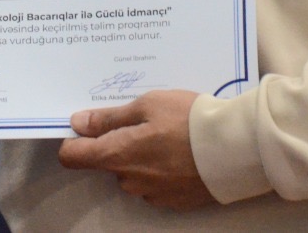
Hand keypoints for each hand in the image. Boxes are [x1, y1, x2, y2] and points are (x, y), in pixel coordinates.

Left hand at [57, 89, 215, 209]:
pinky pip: (156, 183)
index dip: (74, 140)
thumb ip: (109, 118)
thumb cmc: (188, 119)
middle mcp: (129, 180)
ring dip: (142, 156)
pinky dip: (163, 168)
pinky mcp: (174, 201)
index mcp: (117, 155)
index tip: (86, 125)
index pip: (72, 157)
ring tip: (169, 134)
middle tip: (144, 120)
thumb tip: (78, 123)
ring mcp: (152, 194)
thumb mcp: (147, 105)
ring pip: (134, 172)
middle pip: (108, 162)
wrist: (234, 148)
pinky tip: (182, 152)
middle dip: (119, 143)